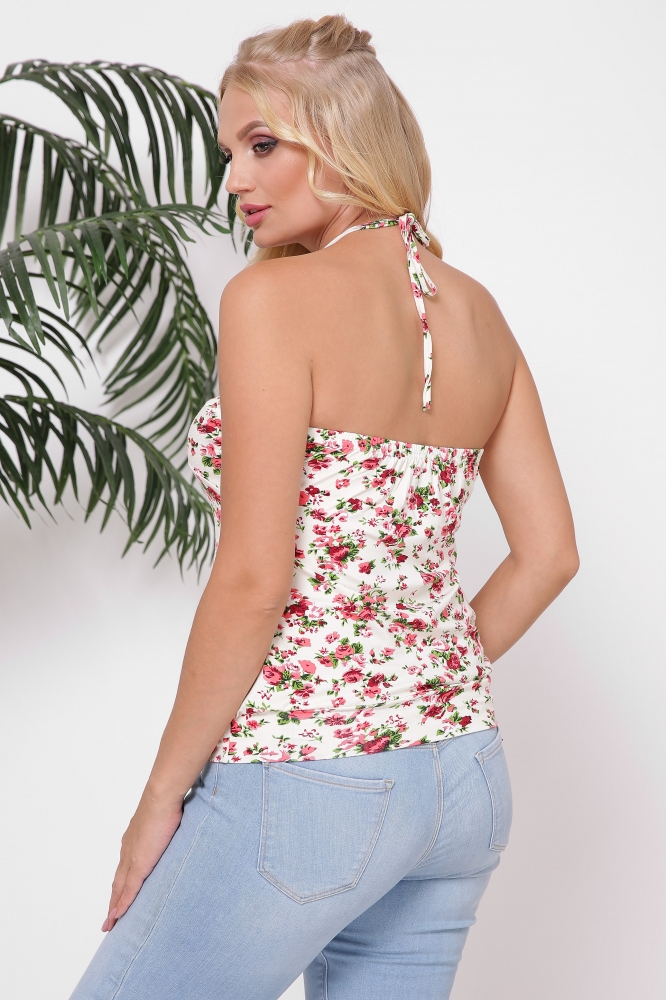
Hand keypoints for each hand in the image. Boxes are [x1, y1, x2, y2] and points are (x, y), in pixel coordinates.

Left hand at [102, 793, 182, 931]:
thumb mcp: (165, 821)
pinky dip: (121, 905)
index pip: (125, 868)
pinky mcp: (138, 864)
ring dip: (114, 906)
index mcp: (133, 841)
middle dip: (114, 901)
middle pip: (118, 882)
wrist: (161, 798)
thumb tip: (176, 829)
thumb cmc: (166, 803)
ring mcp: (132, 858)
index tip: (118, 898)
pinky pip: (127, 890)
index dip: (121, 884)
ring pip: (119, 888)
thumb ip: (166, 831)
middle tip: (109, 920)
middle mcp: (128, 851)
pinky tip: (116, 917)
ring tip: (111, 924)